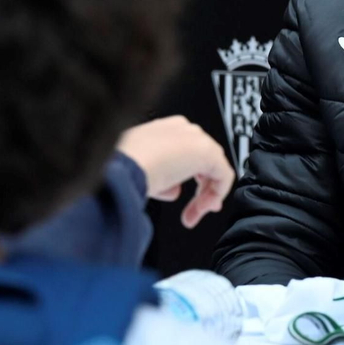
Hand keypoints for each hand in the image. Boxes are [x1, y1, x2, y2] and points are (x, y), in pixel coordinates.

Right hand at [116, 116, 234, 228]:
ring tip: (192, 215)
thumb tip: (172, 190)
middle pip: (199, 159)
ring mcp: (196, 139)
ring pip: (211, 169)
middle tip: (194, 210)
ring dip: (203, 195)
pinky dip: (216, 194)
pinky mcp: (209, 152)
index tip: (178, 195)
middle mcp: (180, 130)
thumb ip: (157, 177)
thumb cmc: (119, 166)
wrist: (123, 164)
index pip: (181, 151)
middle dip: (200, 188)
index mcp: (161, 129)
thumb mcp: (137, 170)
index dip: (184, 176)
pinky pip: (223, 175)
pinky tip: (203, 208)